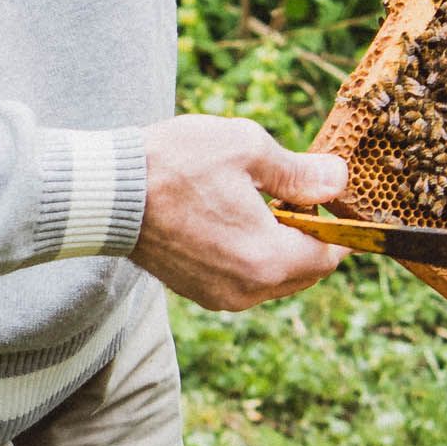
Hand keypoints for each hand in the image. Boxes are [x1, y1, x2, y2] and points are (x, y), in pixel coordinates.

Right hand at [131, 114, 347, 311]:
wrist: (108, 192)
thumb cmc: (176, 163)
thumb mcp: (247, 149)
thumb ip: (300, 172)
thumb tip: (338, 181)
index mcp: (267, 258)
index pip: (329, 257)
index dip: (338, 228)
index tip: (331, 199)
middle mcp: (247, 289)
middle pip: (304, 272)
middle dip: (309, 237)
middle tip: (294, 194)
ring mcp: (219, 296)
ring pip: (273, 278)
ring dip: (279, 247)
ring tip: (257, 203)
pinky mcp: (196, 292)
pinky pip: (244, 280)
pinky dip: (251, 256)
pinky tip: (232, 219)